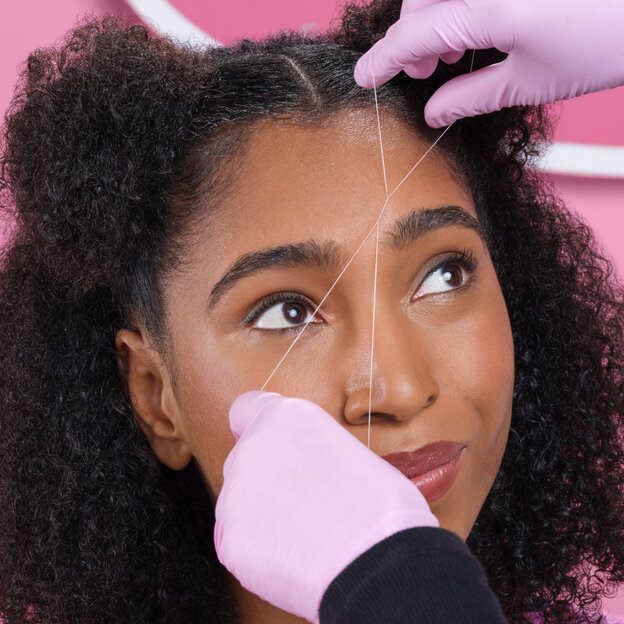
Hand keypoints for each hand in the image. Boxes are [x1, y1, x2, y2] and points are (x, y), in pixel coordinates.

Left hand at [214, 391, 437, 623]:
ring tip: (307, 536)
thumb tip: (305, 469)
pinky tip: (295, 560)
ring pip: (240, 504)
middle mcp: (251, 448)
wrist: (376, 559)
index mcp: (284, 417)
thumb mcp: (349, 450)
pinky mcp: (229, 539)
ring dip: (264, 517)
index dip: (260, 430)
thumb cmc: (381, 505)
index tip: (273, 448)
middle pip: (245, 461)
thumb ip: (310, 450)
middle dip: (266, 479)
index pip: (244, 410)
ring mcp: (235, 494)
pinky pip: (240, 543)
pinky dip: (260, 553)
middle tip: (305, 503)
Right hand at [354, 0, 623, 126]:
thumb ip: (471, 96)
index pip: (412, 35)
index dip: (382, 59)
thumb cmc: (608, 40)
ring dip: (431, 18)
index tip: (364, 78)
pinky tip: (472, 26)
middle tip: (420, 75)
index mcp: (486, 8)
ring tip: (446, 55)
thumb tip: (434, 111)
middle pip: (419, 2)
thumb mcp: (531, 81)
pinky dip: (455, 7)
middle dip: (409, 38)